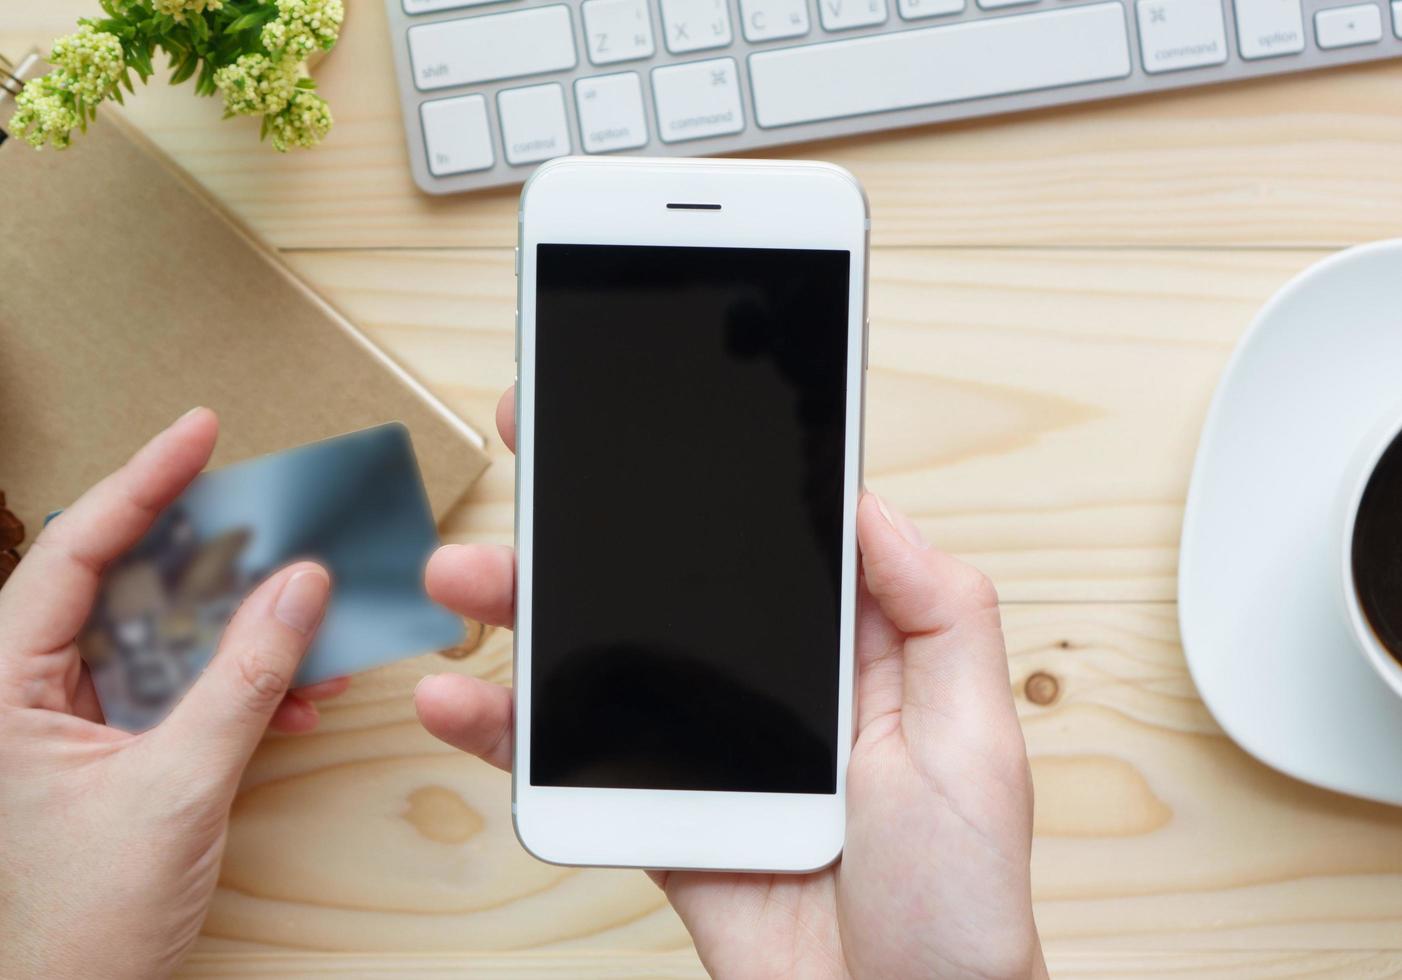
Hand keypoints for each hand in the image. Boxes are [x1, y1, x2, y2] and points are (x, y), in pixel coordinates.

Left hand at [0, 409, 347, 979]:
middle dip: (216, 562)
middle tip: (280, 526)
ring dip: (247, 636)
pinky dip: (245, 690)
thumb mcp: (174, 789)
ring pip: (168, 639)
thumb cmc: (75, 927)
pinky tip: (297, 700)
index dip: (143, 483)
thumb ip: (242, 681)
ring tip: (314, 627)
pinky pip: (187, 690)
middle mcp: (30, 691)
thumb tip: (298, 589)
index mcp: (1, 685)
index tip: (201, 431)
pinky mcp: (118, 752)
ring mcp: (77, 722)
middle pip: (129, 585)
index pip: (73, 552)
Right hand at [416, 388, 1046, 978]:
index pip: (765, 531)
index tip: (639, 406)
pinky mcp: (658, 806)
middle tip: (525, 440)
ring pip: (599, 654)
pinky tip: (458, 701)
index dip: (702, 465)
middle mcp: (772, 681)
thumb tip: (869, 503)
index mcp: (852, 647)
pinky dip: (508, 730)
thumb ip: (938, 610)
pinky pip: (574, 753)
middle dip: (588, 515)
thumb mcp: (977, 738)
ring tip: (462, 577)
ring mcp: (707, 743)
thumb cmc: (960, 897)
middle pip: (661, 577)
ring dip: (524, 608)